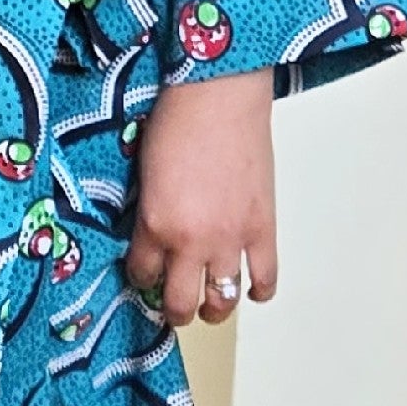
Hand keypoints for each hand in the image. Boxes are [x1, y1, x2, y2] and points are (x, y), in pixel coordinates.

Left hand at [127, 66, 275, 325]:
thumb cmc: (179, 120)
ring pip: (222, 300)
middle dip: (174, 310)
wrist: (219, 94)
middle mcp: (191, 241)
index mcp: (155, 224)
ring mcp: (231, 239)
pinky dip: (258, 291)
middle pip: (180, 302)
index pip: (142, 274)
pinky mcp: (263, 228)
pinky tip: (250, 290)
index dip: (142, 279)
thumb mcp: (145, 174)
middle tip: (173, 306)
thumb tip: (156, 236)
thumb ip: (151, 211)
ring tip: (209, 306)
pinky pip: (264, 278)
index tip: (145, 278)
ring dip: (213, 309)